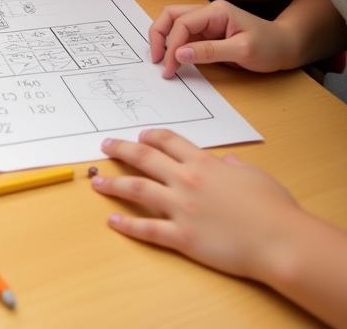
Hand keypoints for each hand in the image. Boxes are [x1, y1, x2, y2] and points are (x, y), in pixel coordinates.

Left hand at [92, 129, 303, 281]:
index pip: (168, 142)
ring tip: (96, 182)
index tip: (140, 136)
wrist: (281, 242)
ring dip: (114, 185)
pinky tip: (112, 221)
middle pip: (144, 158)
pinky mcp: (182, 237)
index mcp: (204, 163)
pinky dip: (127, 225)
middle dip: (121, 150)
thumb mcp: (255, 175)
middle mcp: (186, 180)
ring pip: (137, 190)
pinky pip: (148, 229)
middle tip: (104, 146)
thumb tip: (224, 162)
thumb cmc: (275, 209)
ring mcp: (181, 208)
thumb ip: (234, 166)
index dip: (151, 137)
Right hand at [149, 0, 297, 79]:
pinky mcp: (207, 32)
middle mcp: (207, 12)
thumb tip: (179, 54)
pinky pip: (183, 34)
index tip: (169, 68)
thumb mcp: (242, 51)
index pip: (183, 24)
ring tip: (162, 60)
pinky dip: (173, 45)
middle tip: (156, 59)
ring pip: (173, 23)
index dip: (172, 45)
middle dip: (159, 36)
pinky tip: (173, 59)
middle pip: (171, 15)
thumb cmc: (270, 47)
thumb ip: (209, 51)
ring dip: (164, 39)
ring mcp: (206, 21)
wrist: (287, 47)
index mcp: (216, 11)